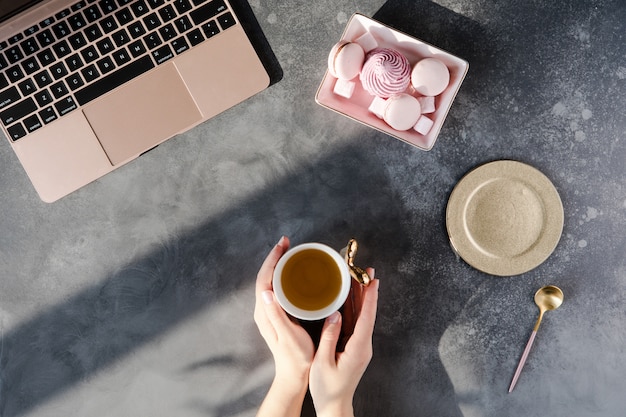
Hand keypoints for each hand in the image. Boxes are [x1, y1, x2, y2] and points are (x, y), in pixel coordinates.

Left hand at [255, 236, 314, 416]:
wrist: (294, 374)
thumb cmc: (296, 357)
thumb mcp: (288, 336)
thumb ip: (277, 316)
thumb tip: (266, 293)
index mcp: (265, 312)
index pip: (264, 279)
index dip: (272, 260)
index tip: (282, 246)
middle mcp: (264, 310)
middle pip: (265, 276)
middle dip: (274, 258)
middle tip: (286, 243)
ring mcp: (269, 312)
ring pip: (270, 281)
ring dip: (277, 265)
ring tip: (289, 252)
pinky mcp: (277, 314)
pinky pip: (276, 288)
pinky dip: (282, 276)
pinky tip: (292, 273)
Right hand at [309, 270, 378, 416]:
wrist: (334, 405)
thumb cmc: (327, 388)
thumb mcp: (323, 362)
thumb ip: (329, 337)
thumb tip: (335, 314)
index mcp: (358, 348)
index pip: (367, 318)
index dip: (370, 298)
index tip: (373, 282)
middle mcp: (362, 345)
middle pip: (366, 313)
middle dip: (367, 291)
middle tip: (367, 271)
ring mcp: (359, 346)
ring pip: (361, 317)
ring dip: (360, 298)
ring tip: (358, 278)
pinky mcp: (353, 347)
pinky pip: (355, 323)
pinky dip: (353, 309)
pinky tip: (348, 299)